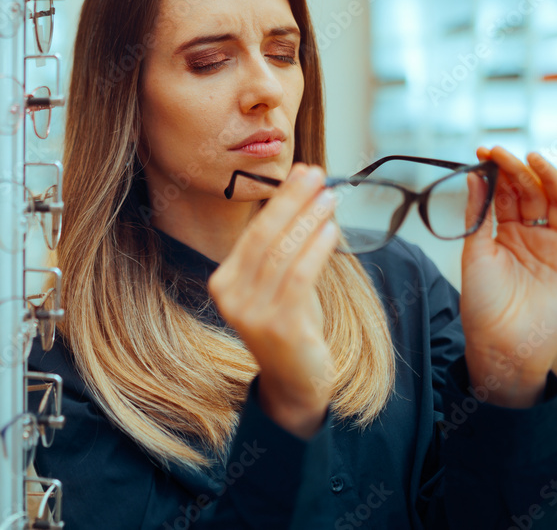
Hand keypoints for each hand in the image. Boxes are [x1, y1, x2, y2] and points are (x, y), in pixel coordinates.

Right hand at [207, 163, 339, 437]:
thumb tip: (304, 194)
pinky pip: (299, 277)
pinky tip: (332, 230)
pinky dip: (316, 249)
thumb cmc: (291, 326)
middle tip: (316, 174)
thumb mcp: (280, 285)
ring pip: (282, 254)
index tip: (303, 174)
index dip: (279, 201)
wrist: (295, 383)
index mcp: (224, 283)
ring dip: (309, 220)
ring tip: (331, 197)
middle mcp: (231, 297)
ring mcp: (252, 314)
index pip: (253, 233)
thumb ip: (285, 248)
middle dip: (291, 201)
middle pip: (263, 238)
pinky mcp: (278, 327)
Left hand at [460, 145, 556, 406]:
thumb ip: (478, 216)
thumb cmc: (482, 304)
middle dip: (519, 170)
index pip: (504, 193)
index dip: (497, 171)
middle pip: (531, 193)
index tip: (484, 151)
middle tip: (505, 152)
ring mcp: (556, 247)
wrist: (502, 345)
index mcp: (504, 233)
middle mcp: (531, 236)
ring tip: (535, 160)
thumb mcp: (474, 254)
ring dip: (549, 180)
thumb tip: (474, 177)